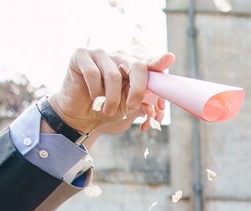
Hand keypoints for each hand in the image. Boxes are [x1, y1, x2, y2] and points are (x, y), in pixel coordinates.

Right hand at [50, 49, 173, 136]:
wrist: (81, 116)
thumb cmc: (106, 109)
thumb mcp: (127, 107)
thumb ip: (140, 100)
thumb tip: (152, 106)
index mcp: (133, 67)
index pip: (148, 63)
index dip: (158, 61)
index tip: (170, 58)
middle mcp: (119, 57)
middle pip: (136, 66)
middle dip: (138, 89)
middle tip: (133, 106)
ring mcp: (99, 54)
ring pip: (114, 75)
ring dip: (112, 98)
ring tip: (107, 110)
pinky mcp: (80, 55)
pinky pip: (93, 73)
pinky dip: (95, 91)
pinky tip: (93, 98)